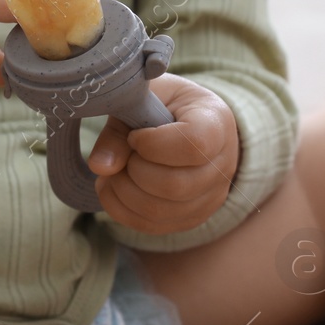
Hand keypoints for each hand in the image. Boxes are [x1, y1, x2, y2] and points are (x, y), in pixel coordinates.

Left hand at [87, 74, 239, 233]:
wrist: (189, 123)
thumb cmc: (166, 104)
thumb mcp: (144, 99)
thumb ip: (119, 128)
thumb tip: (101, 166)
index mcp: (216, 123)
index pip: (194, 144)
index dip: (154, 144)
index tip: (136, 135)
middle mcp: (223, 165)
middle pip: (175, 185)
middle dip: (134, 171)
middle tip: (124, 154)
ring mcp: (210, 197)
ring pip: (160, 211)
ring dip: (123, 192)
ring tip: (114, 170)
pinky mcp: (191, 218)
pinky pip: (151, 226)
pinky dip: (121, 209)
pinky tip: (114, 186)